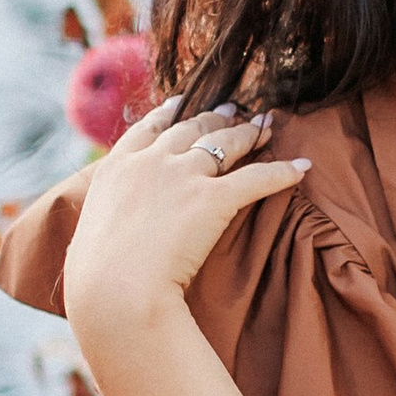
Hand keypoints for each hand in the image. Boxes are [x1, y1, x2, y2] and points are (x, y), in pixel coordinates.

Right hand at [63, 98, 306, 355]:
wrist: (114, 291)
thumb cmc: (99, 281)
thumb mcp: (93, 234)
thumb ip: (112, 219)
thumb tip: (118, 234)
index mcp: (117, 168)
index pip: (149, 128)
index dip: (170, 113)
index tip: (183, 103)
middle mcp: (151, 162)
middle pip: (191, 129)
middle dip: (217, 118)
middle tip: (236, 112)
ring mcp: (183, 176)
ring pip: (224, 143)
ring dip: (249, 133)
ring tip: (266, 127)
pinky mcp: (214, 199)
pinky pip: (257, 178)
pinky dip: (283, 171)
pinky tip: (302, 167)